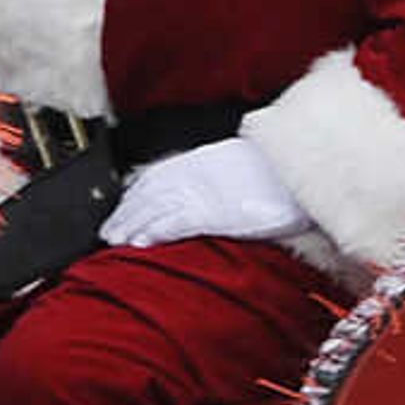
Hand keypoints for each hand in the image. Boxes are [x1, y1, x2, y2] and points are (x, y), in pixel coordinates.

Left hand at [100, 136, 312, 249]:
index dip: (135, 194)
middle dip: (125, 213)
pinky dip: (153, 232)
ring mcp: (199, 194)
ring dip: (131, 224)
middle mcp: (193, 176)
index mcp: (200, 162)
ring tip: (114, 239)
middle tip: (107, 231)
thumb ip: (220, 177)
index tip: (121, 207)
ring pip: (153, 209)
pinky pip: (173, 223)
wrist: (297, 168)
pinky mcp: (209, 213)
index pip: (156, 177)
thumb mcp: (241, 168)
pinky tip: (140, 242)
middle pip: (148, 195)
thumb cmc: (278, 170)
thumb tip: (214, 187)